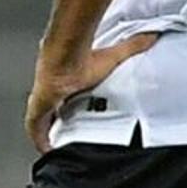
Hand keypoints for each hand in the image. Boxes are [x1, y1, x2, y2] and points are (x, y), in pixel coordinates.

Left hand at [25, 30, 160, 153]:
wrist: (65, 57)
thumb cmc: (84, 58)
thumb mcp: (113, 56)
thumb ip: (132, 46)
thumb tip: (151, 36)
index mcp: (66, 83)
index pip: (64, 99)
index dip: (67, 109)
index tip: (75, 120)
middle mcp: (51, 93)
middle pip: (51, 113)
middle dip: (58, 125)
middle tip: (68, 140)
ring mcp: (41, 101)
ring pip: (40, 123)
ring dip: (47, 134)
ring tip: (58, 149)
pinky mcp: (37, 110)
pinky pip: (35, 129)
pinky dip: (40, 140)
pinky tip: (47, 151)